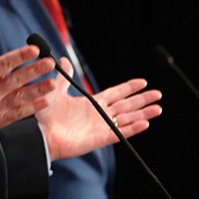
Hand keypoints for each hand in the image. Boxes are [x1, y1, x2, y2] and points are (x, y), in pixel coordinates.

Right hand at [0, 19, 56, 137]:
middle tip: (49, 62)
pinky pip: (19, 113)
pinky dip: (33, 108)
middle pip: (17, 79)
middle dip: (35, 70)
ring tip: (53, 82)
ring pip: (21, 97)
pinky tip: (46, 102)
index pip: (4, 64)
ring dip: (38, 89)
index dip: (20, 56)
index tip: (34, 49)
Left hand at [36, 58, 162, 160]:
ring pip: (127, 119)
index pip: (116, 93)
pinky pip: (119, 133)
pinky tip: (144, 124)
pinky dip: (132, 129)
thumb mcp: (56, 91)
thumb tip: (62, 59)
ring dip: (143, 114)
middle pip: (126, 105)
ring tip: (158, 108)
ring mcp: (100, 127)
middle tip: (158, 94)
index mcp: (91, 103)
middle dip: (142, 99)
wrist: (41, 133)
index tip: (143, 82)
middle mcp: (99, 114)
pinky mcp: (99, 139)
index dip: (129, 88)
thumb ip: (64, 77)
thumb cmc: (46, 115)